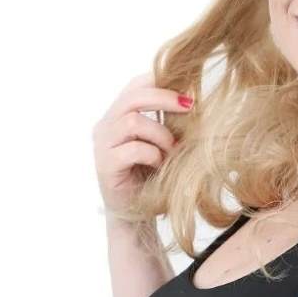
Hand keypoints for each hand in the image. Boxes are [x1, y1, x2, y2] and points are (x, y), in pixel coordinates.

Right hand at [92, 71, 193, 217]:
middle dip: (164, 98)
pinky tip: (161, 165)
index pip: (134, 86)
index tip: (188, 90)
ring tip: (174, 149)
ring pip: (132, 122)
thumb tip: (195, 100)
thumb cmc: (152, 178)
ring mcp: (102, 146)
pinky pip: (132, 150)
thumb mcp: (163, 144)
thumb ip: (168, 122)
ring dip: (161, 134)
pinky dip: (153, 155)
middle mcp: (106, 127)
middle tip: (190, 106)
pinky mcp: (105, 166)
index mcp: (118, 116)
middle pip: (132, 98)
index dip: (160, 81)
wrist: (137, 215)